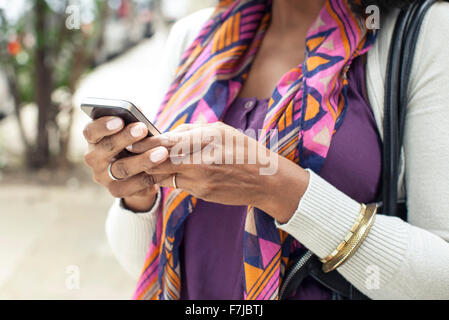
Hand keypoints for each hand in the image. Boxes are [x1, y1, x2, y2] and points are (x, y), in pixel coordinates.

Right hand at [83, 116, 168, 211]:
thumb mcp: (131, 131)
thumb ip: (131, 120)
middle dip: (125, 138)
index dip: (103, 126)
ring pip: (122, 168)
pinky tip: (166, 170)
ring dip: (143, 160)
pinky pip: (134, 185)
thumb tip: (139, 110)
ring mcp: (103, 177)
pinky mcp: (116, 191)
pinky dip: (151, 177)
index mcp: (94, 140)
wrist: (135, 173)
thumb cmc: (134, 143)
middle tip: (142, 128)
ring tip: (162, 152)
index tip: (119, 119)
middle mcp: (94, 159)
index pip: (91, 131)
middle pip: (106, 148)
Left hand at [129, 122, 309, 221]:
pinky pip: (176, 184)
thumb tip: (166, 133)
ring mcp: (199, 180)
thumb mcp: (220, 130)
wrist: (266, 181)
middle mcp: (199, 161)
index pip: (163, 142)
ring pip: (162, 175)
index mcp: (204, 140)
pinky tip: (158, 173)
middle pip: (156, 161)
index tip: (129, 140)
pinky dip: (165, 178)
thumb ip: (191, 131)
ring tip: (135, 164)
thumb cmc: (244, 149)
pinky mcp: (200, 193)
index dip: (142, 142)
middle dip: (138, 159)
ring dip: (147, 170)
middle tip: (123, 155)